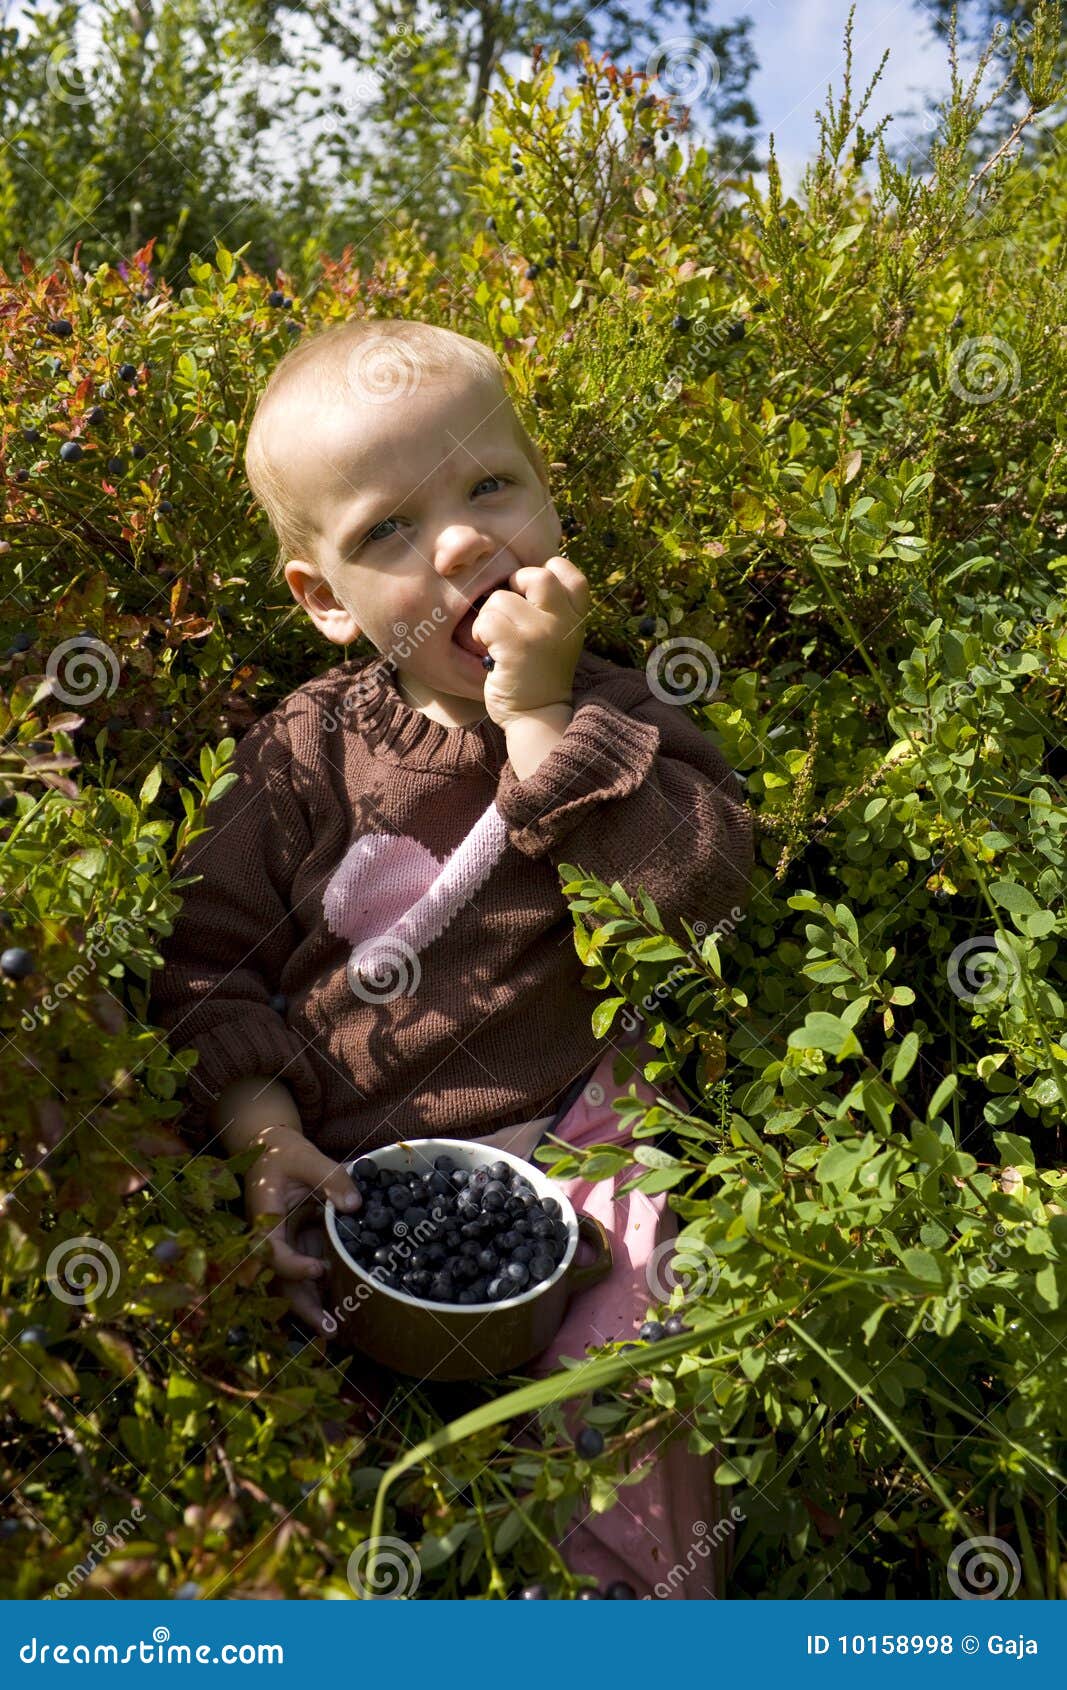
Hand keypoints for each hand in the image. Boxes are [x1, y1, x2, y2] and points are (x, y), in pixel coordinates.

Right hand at [242, 1124, 361, 1337]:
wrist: (270, 1150)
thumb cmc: (284, 1153)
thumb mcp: (307, 1157)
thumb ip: (331, 1178)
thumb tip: (354, 1206)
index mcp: (264, 1217)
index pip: (271, 1250)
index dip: (292, 1265)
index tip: (318, 1268)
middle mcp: (271, 1238)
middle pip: (281, 1280)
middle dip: (302, 1306)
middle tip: (329, 1329)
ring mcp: (285, 1245)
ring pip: (293, 1284)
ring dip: (312, 1307)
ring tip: (335, 1331)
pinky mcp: (299, 1244)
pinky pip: (307, 1272)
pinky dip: (321, 1291)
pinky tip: (341, 1310)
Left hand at [472, 557, 590, 727]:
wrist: (537, 716)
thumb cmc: (539, 674)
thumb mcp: (559, 637)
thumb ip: (551, 608)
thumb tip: (519, 575)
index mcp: (576, 618)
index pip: (570, 574)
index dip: (548, 572)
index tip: (533, 594)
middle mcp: (564, 622)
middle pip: (537, 576)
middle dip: (514, 587)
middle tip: (508, 612)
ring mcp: (541, 633)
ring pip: (500, 599)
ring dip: (489, 618)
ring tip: (497, 641)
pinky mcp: (516, 647)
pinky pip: (487, 620)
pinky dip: (480, 633)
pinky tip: (489, 650)